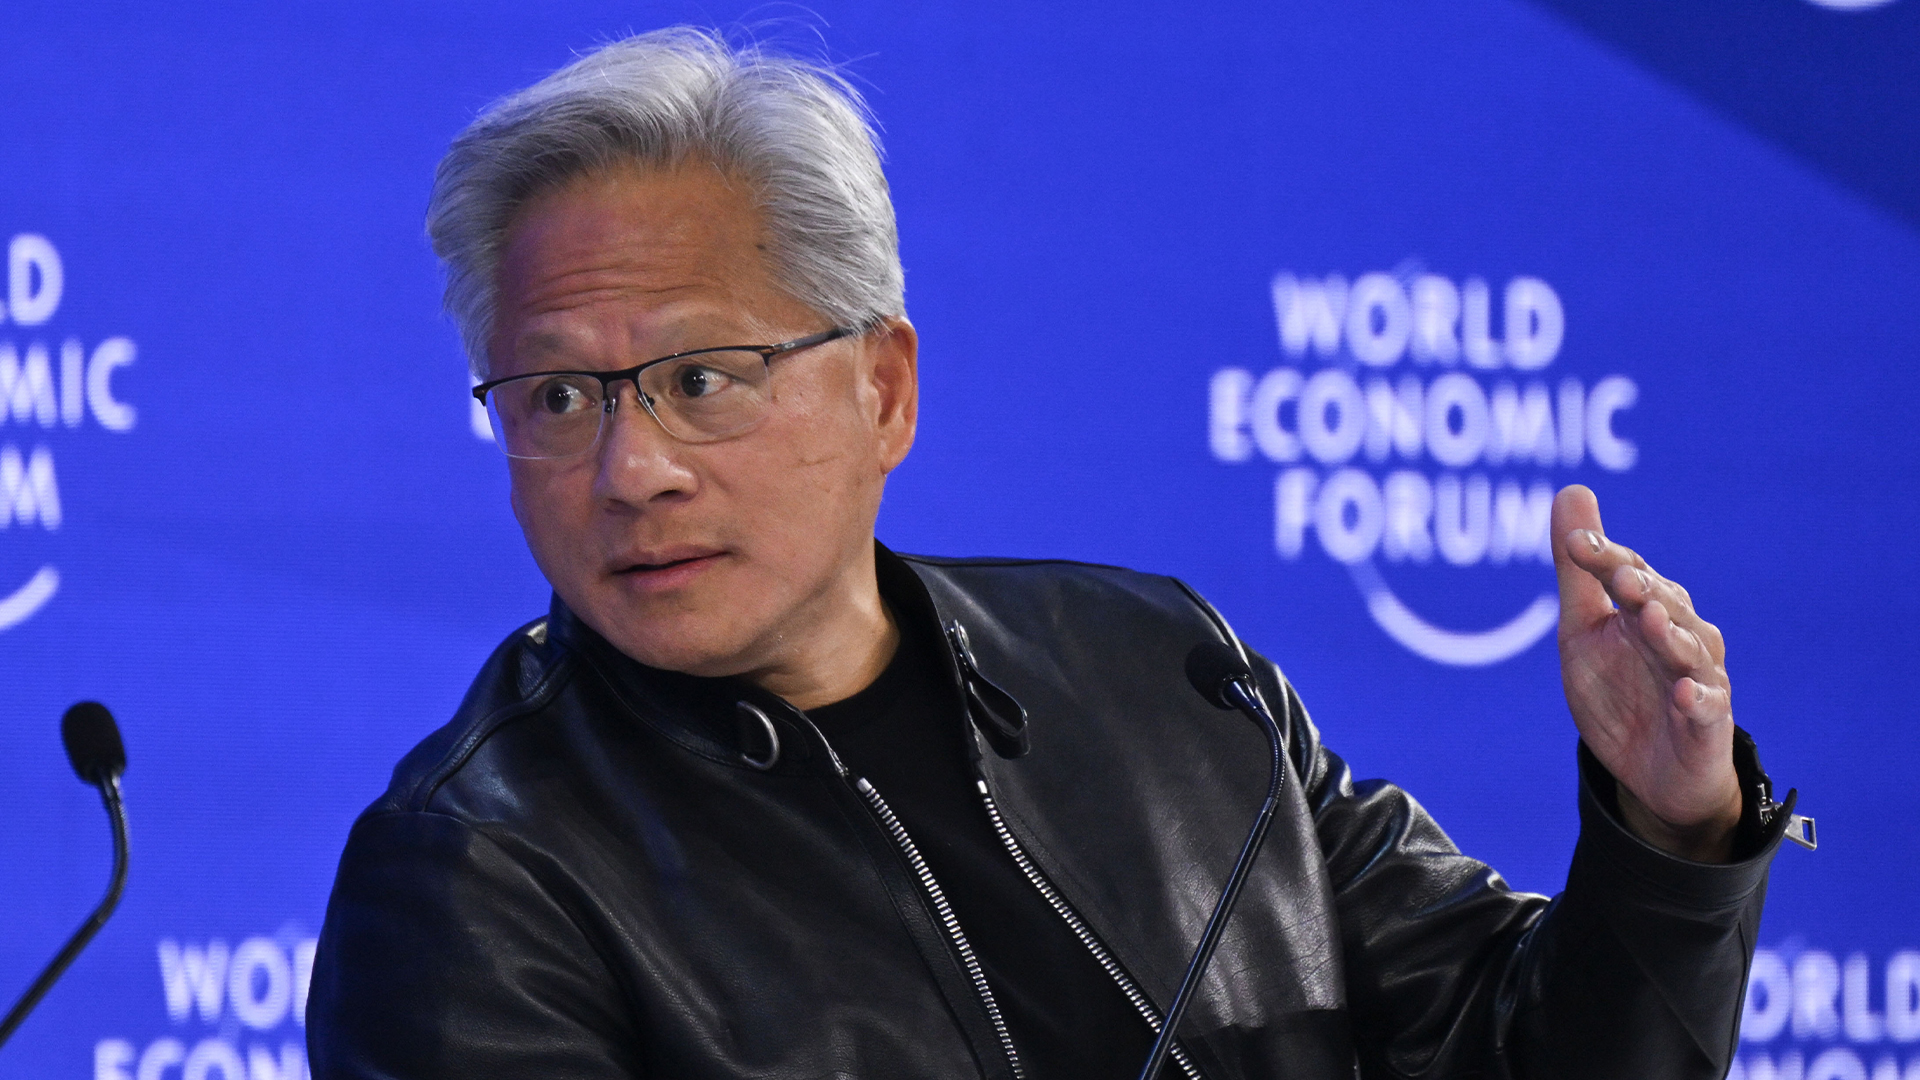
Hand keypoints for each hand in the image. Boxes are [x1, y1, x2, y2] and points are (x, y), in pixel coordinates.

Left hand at [1552, 485, 1742, 861]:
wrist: (1649, 769)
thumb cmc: (1620, 691)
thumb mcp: (1584, 630)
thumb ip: (1579, 570)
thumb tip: (1570, 489)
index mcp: (1648, 609)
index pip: (1627, 573)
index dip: (1603, 558)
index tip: (1574, 543)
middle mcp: (1680, 635)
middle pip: (1663, 604)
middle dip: (1643, 589)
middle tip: (1620, 575)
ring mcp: (1697, 678)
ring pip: (1688, 650)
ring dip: (1669, 634)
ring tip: (1648, 619)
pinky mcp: (1707, 723)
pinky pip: (1706, 709)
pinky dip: (1696, 699)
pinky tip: (1683, 693)